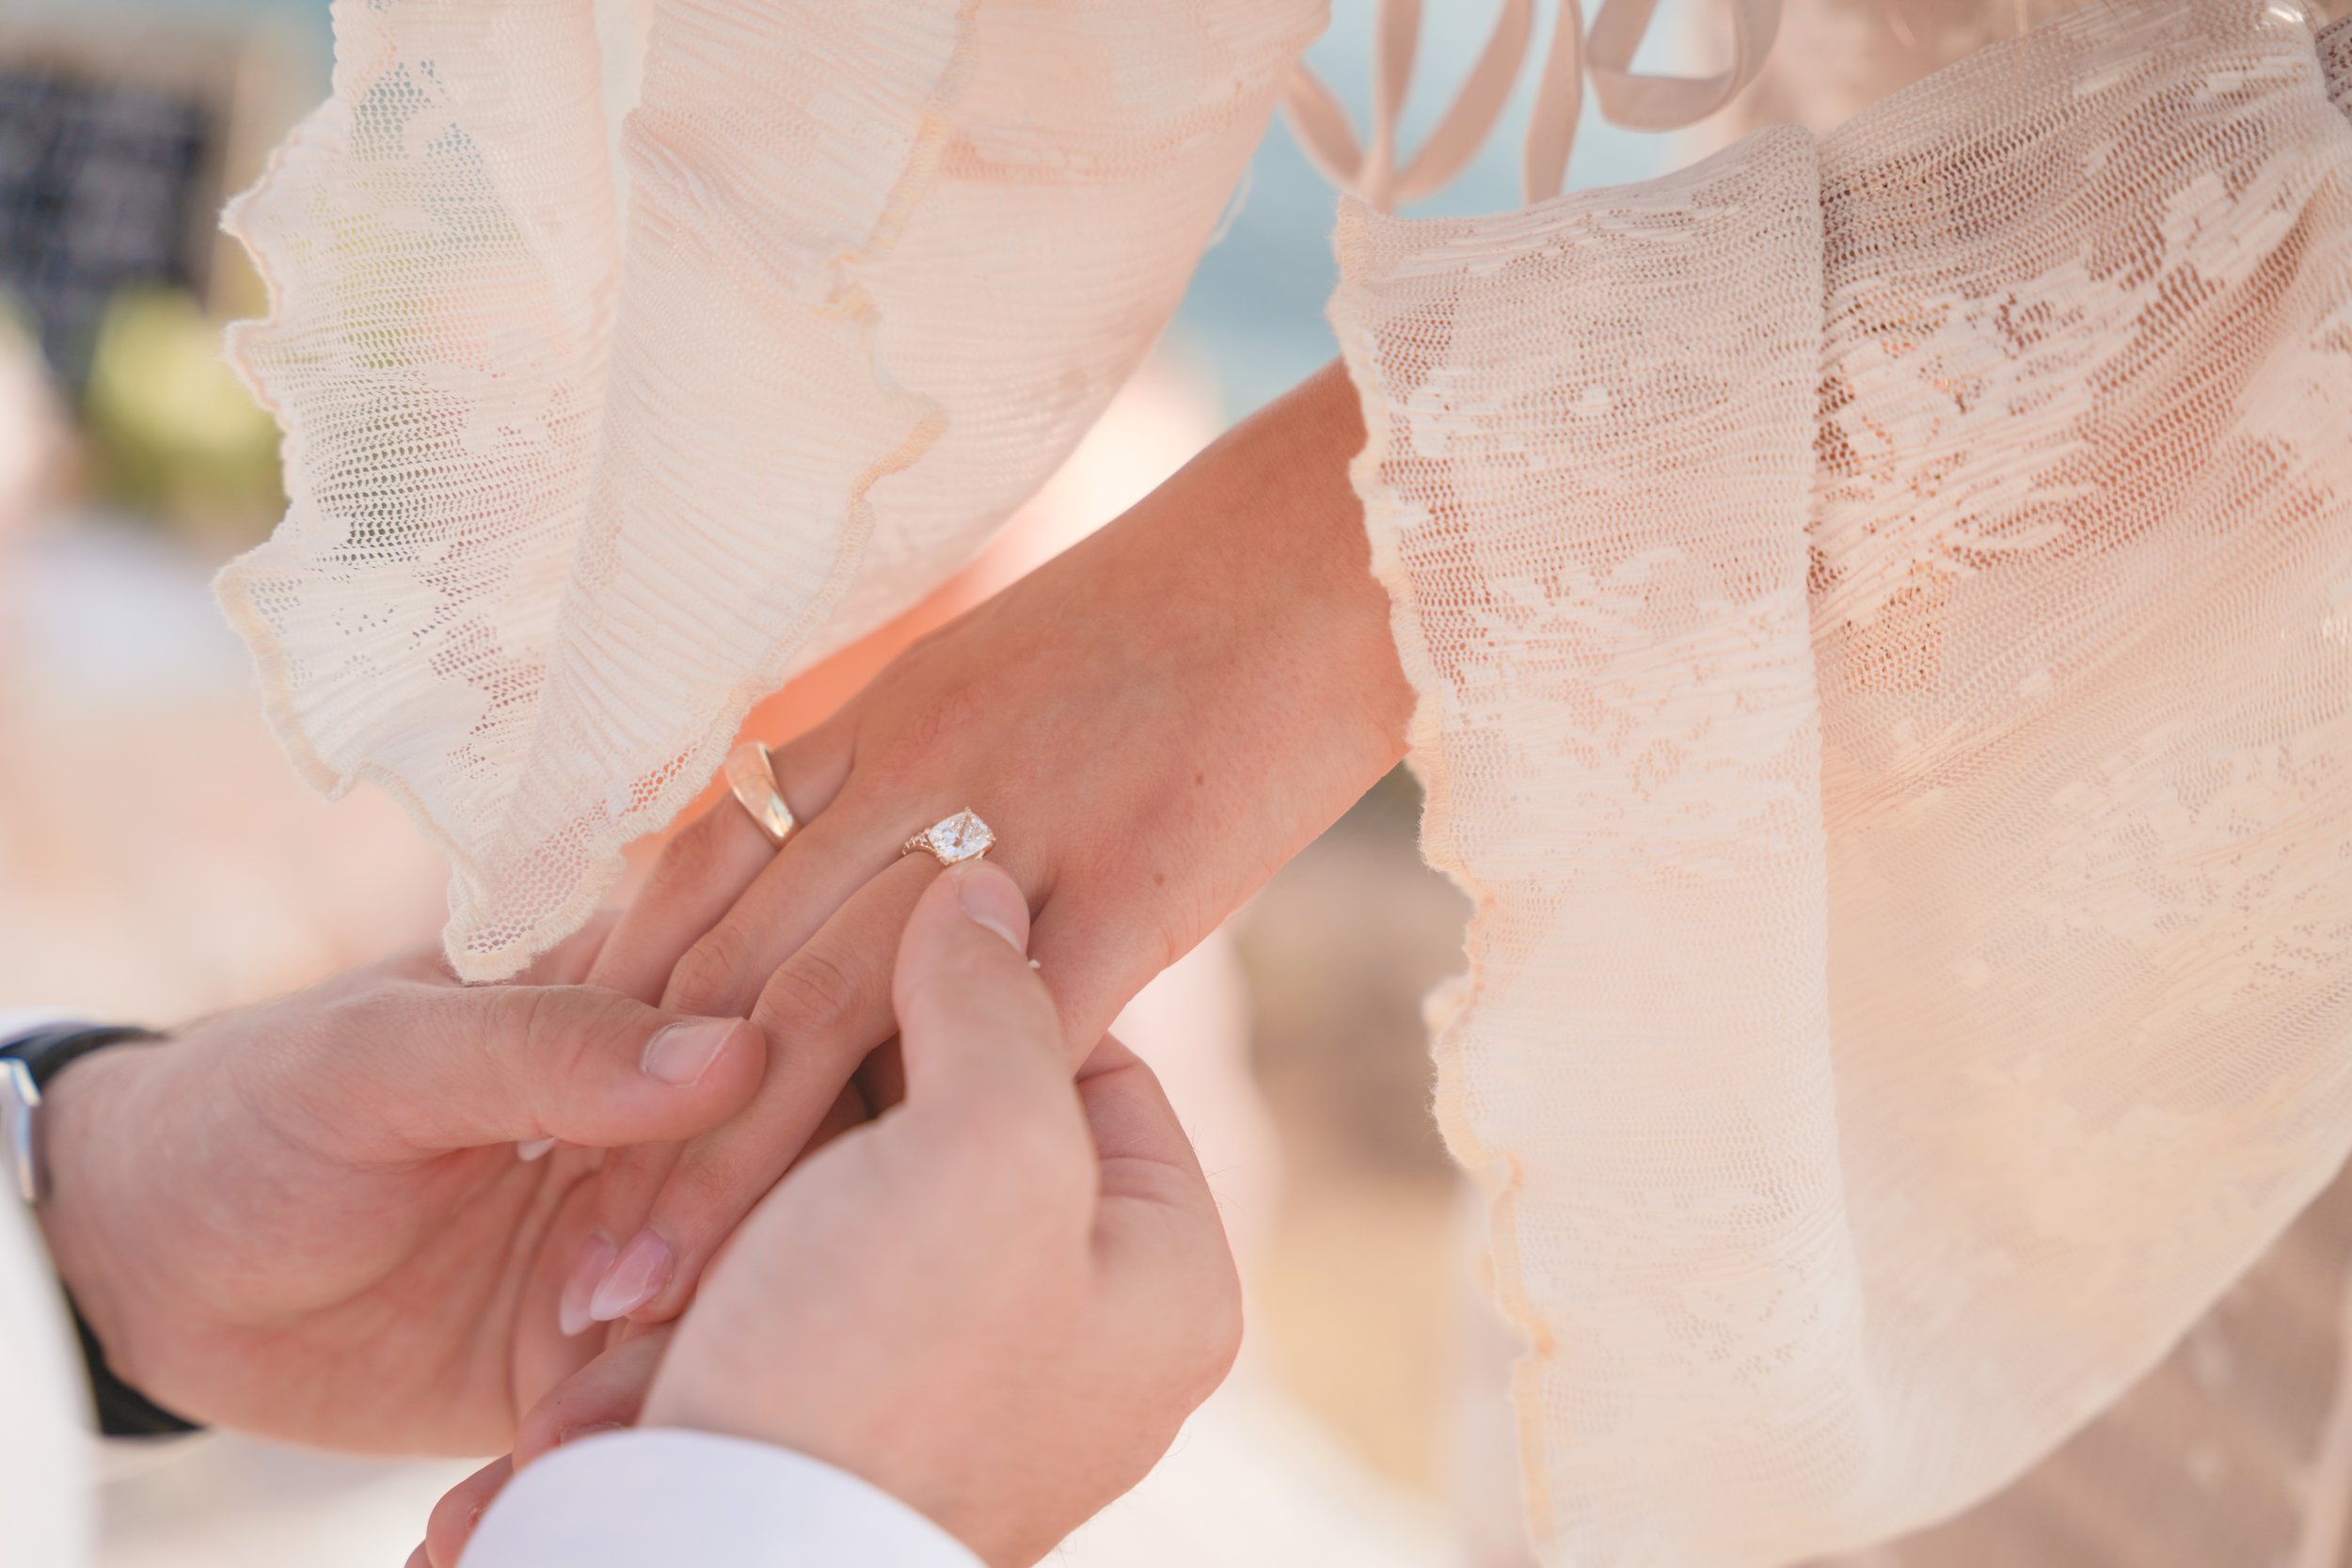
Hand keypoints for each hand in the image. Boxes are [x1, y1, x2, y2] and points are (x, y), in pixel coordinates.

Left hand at [35, 925, 765, 1453]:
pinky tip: (516, 1479)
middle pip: (817, 1162)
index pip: (792, 1013)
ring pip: (770, 1289)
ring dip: (675, 1365)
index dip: (765, 1108)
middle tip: (593, 1306)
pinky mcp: (621, 1345)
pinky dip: (620, 1443)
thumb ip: (546, 1047)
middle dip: (728, 1251)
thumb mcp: (376, 1061)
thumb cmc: (251, 1115)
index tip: (651, 1204)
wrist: (148, 1270)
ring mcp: (664, 1228)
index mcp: (640, 992)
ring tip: (554, 1418)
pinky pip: (677, 1392)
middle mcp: (680, 1110)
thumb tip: (740, 1051)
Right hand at [440, 864, 1241, 1567]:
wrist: (703, 1563)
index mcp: (1165, 1277)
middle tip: (782, 999)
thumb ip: (1001, 1002)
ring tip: (712, 1074)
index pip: (1092, 1054)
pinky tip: (667, 1172)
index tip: (884, 921)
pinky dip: (726, 1215)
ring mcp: (954, 1368)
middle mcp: (1079, 1328)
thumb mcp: (987, 1150)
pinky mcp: (832, 1392)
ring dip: (775, 1133)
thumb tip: (986, 882)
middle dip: (863, 1061)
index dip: (984, 976)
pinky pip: (787, 1254)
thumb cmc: (878, 1366)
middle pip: (975, 1112)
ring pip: (864, 1175)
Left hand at [551, 359, 1407, 1335]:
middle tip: (542, 1257)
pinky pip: (1000, 1032)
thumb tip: (828, 886)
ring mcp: (1018, 825)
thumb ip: (891, 773)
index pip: (689, 869)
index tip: (524, 1118)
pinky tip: (856, 1241)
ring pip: (827, 1013)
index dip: (598, 1001)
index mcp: (871, 716)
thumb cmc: (1171, 619)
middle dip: (621, 1120)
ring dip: (720, 1163)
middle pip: (729, 963)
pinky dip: (916, 1140)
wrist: (1314, 558)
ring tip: (629, 1293)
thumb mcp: (993, 672)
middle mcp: (912, 769)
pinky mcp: (1132, 888)